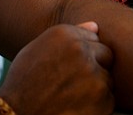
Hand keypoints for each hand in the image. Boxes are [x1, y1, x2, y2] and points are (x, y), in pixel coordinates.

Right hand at [0, 22, 114, 114]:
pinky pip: (109, 100)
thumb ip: (69, 35)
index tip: (70, 67)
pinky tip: (76, 108)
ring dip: (96, 88)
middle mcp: (81, 51)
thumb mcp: (37, 50)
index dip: (84, 54)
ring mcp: (94, 77)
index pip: (94, 38)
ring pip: (108, 79)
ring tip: (70, 97)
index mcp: (65, 35)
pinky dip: (97, 106)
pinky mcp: (102, 101)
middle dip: (96, 68)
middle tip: (73, 84)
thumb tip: (95, 26)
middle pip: (106, 55)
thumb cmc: (23, 84)